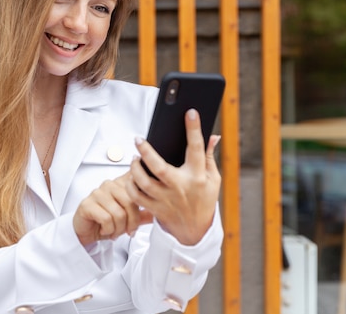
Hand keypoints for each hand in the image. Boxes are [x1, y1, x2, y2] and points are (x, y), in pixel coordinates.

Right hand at [73, 174, 153, 245]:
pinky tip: (104, 229)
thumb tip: (162, 211)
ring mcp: (98, 193)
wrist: (85, 231)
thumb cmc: (106, 222)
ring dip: (118, 229)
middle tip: (127, 230)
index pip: (135, 177)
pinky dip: (108, 230)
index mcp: (121, 184)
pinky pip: (106, 219)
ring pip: (119, 213)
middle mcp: (110, 185)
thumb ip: (144, 213)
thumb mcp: (129, 218)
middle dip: (132, 222)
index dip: (143, 183)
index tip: (148, 188)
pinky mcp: (87, 203)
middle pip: (131, 202)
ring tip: (114, 231)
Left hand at [126, 108, 221, 245]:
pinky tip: (132, 175)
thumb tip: (214, 135)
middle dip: (146, 151)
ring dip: (135, 168)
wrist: (195, 232)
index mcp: (198, 177)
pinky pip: (137, 196)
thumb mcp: (213, 179)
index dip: (194, 129)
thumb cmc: (204, 200)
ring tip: (134, 158)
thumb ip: (209, 156)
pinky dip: (131, 185)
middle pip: (159, 167)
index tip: (190, 113)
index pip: (197, 149)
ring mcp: (166, 199)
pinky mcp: (155, 208)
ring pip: (144, 183)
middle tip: (138, 139)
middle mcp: (180, 187)